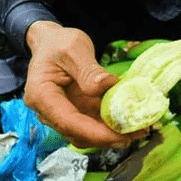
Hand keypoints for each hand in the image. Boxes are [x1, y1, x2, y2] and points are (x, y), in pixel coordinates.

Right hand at [23, 21, 145, 147]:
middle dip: (107, 137)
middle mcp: (48, 111)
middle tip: (137, 133)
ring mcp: (62, 114)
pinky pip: (92, 125)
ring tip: (139, 130)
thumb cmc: (58, 43)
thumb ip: (89, 70)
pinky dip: (110, 126)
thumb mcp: (74, 49)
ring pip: (86, 134)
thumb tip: (106, 85)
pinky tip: (131, 123)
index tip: (118, 135)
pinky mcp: (76, 112)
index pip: (67, 121)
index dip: (93, 132)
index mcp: (41, 95)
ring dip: (112, 135)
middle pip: (77, 133)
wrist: (51, 43)